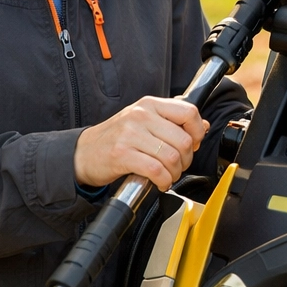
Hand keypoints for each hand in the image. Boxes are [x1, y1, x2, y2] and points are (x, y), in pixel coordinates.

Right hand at [74, 96, 209, 189]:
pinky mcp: (122, 154)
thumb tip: (202, 126)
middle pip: (183, 140)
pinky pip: (156, 170)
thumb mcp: (145, 121)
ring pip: (172, 157)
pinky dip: (163, 181)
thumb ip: (172, 121)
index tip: (192, 144)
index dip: (196, 132)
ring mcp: (130, 134)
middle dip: (186, 160)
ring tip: (168, 175)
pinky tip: (160, 182)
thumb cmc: (117, 138)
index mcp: (149, 104)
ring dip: (175, 173)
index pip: (188, 112)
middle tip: (177, 166)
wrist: (84, 153)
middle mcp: (141, 115)